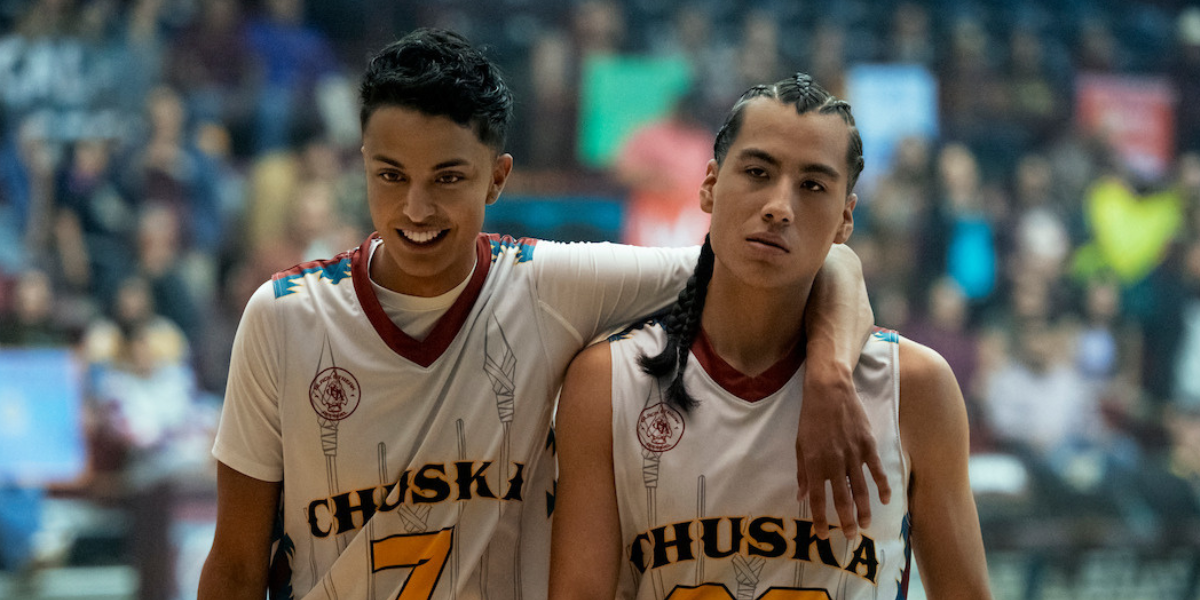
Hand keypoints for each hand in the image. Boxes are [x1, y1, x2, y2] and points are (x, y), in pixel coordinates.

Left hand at [796, 362, 890, 540]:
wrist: (829, 390)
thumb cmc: (810, 418)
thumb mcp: (799, 444)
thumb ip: (802, 472)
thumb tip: (802, 496)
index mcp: (814, 463)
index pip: (817, 499)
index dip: (820, 519)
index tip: (822, 535)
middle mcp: (834, 462)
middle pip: (842, 499)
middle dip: (845, 521)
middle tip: (849, 536)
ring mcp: (853, 454)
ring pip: (861, 489)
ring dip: (864, 510)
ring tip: (865, 525)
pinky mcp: (868, 445)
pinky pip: (876, 470)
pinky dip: (882, 486)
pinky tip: (885, 500)